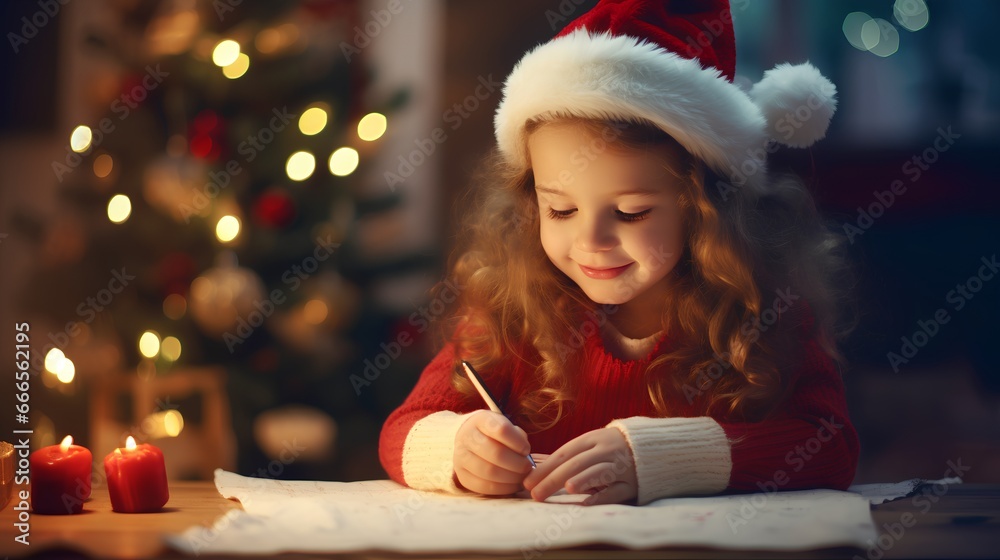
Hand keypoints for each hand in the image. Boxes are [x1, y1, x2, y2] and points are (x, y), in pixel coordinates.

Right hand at [454, 410, 533, 494]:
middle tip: (527, 467)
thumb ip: (516, 436)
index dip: (518, 442)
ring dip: (511, 477)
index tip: (526, 449)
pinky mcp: (462, 476)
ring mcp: (461, 458)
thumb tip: (524, 453)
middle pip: (496, 453)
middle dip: (517, 463)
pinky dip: (503, 488)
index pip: (501, 430)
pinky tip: (513, 485)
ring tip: (522, 477)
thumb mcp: (504, 425)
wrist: (467, 440)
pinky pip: (484, 487)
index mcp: (480, 420)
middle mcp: (467, 438)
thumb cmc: (492, 433)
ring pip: (489, 472)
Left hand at [522, 428, 636, 504]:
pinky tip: (588, 503)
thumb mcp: (591, 444)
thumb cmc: (610, 448)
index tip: (527, 482)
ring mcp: (620, 466)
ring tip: (567, 488)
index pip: (564, 454)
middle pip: (577, 464)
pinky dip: (603, 496)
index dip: (545, 468)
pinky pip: (616, 490)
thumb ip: (568, 457)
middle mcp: (605, 451)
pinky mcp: (633, 483)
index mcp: (591, 440)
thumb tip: (535, 467)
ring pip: (599, 472)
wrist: (651, 446)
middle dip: (554, 479)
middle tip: (536, 494)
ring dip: (583, 479)